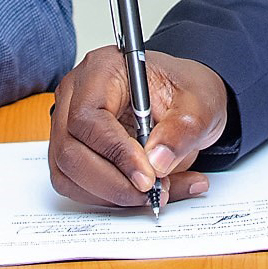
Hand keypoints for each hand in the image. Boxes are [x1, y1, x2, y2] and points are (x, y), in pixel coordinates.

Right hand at [48, 46, 228, 207]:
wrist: (183, 101)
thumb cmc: (184, 92)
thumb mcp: (199, 105)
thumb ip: (182, 130)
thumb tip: (157, 163)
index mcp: (102, 70)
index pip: (88, 117)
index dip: (115, 152)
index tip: (147, 177)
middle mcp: (76, 95)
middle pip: (70, 150)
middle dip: (113, 182)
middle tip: (153, 192)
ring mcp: (68, 124)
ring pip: (68, 173)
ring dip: (111, 194)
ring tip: (156, 193)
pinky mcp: (72, 150)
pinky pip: (76, 185)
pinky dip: (108, 198)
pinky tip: (141, 193)